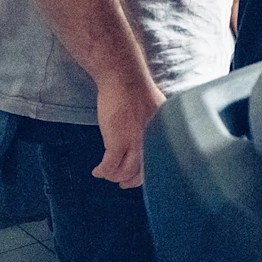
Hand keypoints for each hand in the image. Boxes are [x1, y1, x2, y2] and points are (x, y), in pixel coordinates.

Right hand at [93, 74, 164, 188]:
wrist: (124, 77)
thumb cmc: (136, 89)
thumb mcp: (155, 110)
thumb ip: (154, 127)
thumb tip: (148, 139)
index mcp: (164, 134)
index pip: (159, 162)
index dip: (147, 173)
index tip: (137, 178)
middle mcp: (153, 141)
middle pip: (143, 171)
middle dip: (131, 180)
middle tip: (122, 183)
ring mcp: (136, 142)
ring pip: (125, 172)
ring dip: (114, 175)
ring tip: (107, 172)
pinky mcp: (117, 141)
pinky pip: (109, 166)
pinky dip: (102, 171)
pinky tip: (97, 171)